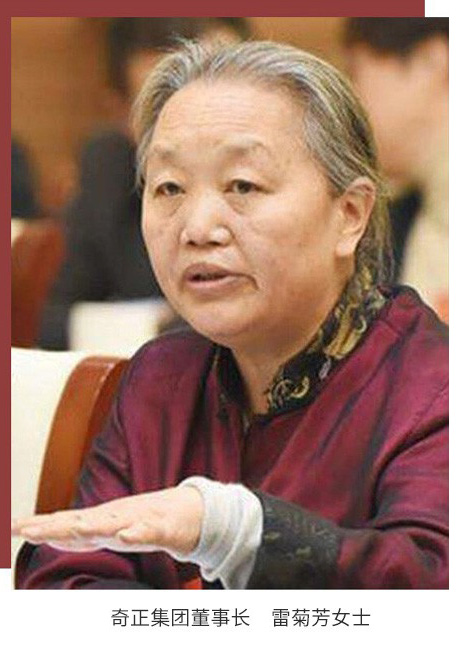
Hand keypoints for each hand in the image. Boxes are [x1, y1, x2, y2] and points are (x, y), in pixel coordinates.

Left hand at [11, 486, 203, 554]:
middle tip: (28, 531)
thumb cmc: (142, 520)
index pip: (64, 525)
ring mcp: (138, 521)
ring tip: (73, 530)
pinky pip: (149, 531)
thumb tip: (43, 531)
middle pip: (81, 524)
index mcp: (101, 522)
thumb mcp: (106, 528)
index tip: (14, 528)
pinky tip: (125, 534)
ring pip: (113, 525)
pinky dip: (137, 532)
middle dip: (55, 528)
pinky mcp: (162, 527)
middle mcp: (115, 519)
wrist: (186, 512)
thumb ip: (78, 532)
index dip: (40, 527)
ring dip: (93, 527)